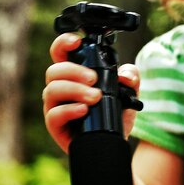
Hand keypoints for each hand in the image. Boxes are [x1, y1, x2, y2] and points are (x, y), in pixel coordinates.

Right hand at [43, 33, 139, 152]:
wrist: (115, 143)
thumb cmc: (115, 114)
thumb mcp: (129, 93)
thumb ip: (131, 78)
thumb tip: (126, 75)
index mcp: (73, 75)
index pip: (60, 53)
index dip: (63, 42)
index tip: (77, 42)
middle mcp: (60, 88)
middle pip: (54, 70)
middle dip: (74, 71)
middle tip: (94, 79)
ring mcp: (55, 106)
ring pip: (52, 90)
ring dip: (74, 90)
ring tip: (94, 97)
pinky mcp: (55, 125)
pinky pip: (53, 115)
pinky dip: (69, 110)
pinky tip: (84, 110)